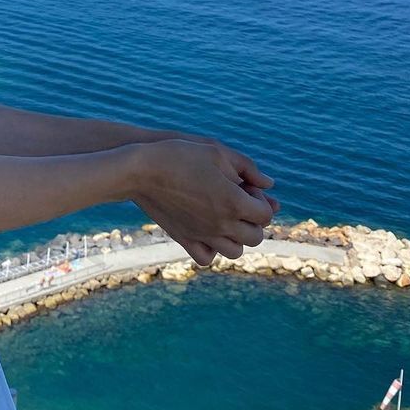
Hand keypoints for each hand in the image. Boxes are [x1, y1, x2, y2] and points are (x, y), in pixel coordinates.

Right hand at [131, 139, 277, 267]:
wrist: (140, 170)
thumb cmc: (179, 155)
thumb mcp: (217, 152)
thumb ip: (248, 169)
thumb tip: (269, 185)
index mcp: (234, 202)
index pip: (265, 214)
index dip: (261, 199)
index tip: (246, 186)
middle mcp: (222, 225)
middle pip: (255, 236)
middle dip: (253, 220)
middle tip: (239, 200)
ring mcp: (203, 236)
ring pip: (235, 251)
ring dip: (237, 237)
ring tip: (226, 217)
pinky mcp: (184, 240)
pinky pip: (207, 258)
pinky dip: (213, 249)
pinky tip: (208, 231)